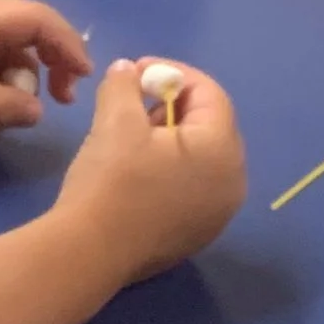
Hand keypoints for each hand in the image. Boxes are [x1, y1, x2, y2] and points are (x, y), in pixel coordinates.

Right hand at [52, 59, 244, 282]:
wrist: (90, 253)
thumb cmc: (110, 181)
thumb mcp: (114, 120)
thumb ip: (125, 83)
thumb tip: (127, 70)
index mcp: (222, 150)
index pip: (210, 93)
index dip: (173, 73)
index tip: (135, 71)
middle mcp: (233, 183)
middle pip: (209, 125)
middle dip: (172, 105)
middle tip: (132, 101)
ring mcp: (218, 214)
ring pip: (201, 158)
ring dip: (170, 137)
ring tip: (129, 136)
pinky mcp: (198, 234)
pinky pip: (192, 186)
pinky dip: (171, 168)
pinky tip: (136, 173)